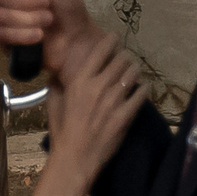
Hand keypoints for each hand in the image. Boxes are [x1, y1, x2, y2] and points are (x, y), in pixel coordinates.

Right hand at [0, 0, 95, 83]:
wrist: (78, 44)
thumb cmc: (70, 8)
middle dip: (28, 3)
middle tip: (49, 8)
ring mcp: (3, 16)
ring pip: (1, 14)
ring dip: (30, 20)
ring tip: (48, 25)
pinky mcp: (4, 38)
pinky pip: (1, 33)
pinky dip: (23, 36)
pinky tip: (38, 39)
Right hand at [43, 34, 144, 186]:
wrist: (76, 157)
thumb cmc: (62, 129)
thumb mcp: (53, 101)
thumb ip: (57, 82)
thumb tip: (57, 71)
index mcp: (80, 80)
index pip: (102, 50)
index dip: (112, 40)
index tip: (115, 38)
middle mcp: (99, 86)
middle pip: (122, 59)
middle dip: (126, 55)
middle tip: (126, 58)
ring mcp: (115, 101)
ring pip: (134, 73)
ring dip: (135, 69)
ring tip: (134, 71)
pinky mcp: (127, 115)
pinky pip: (142, 94)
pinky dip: (143, 88)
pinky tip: (141, 89)